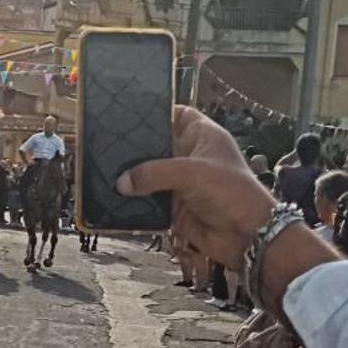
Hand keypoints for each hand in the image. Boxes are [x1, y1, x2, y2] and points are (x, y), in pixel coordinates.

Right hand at [117, 105, 274, 272]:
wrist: (246, 237)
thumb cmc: (229, 193)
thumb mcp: (191, 173)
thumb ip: (153, 173)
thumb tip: (121, 182)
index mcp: (203, 137)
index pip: (178, 115)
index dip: (157, 111)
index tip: (127, 110)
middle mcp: (190, 156)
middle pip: (157, 144)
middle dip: (135, 144)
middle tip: (103, 139)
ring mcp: (181, 182)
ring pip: (149, 172)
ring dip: (131, 174)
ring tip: (101, 166)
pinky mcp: (173, 206)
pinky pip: (147, 198)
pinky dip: (133, 198)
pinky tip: (111, 194)